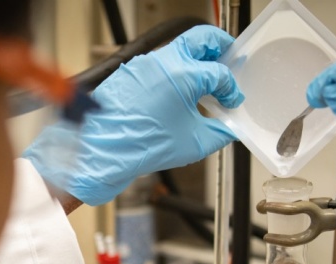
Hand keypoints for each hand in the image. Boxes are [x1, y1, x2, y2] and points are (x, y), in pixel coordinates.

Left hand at [23, 25, 242, 205]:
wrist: (103, 153)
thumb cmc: (142, 147)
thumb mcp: (194, 143)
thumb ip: (220, 132)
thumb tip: (227, 128)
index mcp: (184, 74)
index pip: (219, 73)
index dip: (230, 88)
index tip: (231, 100)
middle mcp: (163, 61)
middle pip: (201, 38)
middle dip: (219, 47)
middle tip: (228, 59)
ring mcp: (144, 64)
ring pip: (177, 49)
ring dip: (194, 60)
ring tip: (203, 79)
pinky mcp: (130, 72)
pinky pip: (158, 64)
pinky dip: (173, 72)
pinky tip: (177, 91)